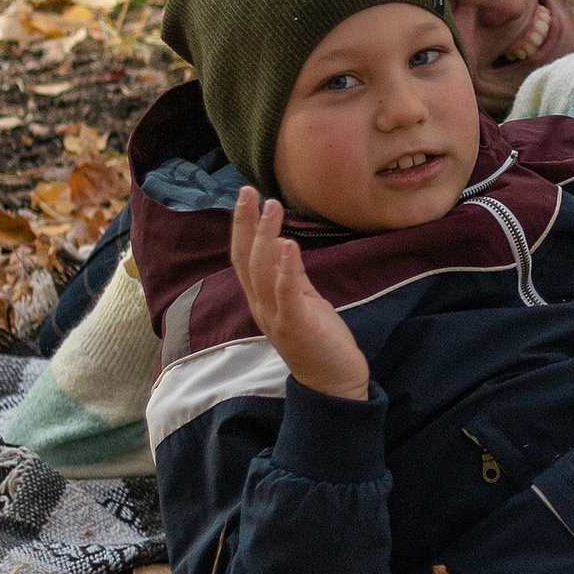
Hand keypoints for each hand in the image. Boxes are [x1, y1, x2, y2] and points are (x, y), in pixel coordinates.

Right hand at [229, 190, 370, 400]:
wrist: (333, 381)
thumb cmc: (318, 338)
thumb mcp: (302, 299)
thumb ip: (289, 274)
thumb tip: (278, 242)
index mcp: (261, 299)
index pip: (242, 257)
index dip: (240, 226)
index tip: (245, 196)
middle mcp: (261, 306)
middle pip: (244, 260)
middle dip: (244, 224)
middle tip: (248, 192)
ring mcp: (276, 317)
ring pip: (262, 271)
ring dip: (265, 236)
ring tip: (272, 207)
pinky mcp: (297, 325)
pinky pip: (287, 293)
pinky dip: (286, 268)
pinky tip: (288, 244)